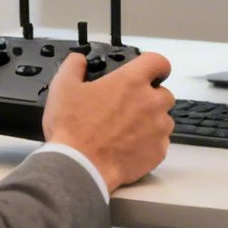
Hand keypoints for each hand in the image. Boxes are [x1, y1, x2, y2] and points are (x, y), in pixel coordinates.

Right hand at [42, 51, 173, 191]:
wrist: (80, 167)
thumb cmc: (73, 128)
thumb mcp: (63, 88)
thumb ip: (73, 66)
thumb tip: (79, 60)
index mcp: (132, 81)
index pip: (159, 62)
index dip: (154, 66)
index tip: (148, 72)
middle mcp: (151, 102)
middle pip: (164, 93)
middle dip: (150, 97)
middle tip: (128, 107)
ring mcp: (158, 128)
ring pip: (164, 119)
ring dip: (152, 121)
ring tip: (128, 130)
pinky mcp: (158, 151)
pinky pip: (161, 142)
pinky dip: (150, 143)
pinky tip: (130, 147)